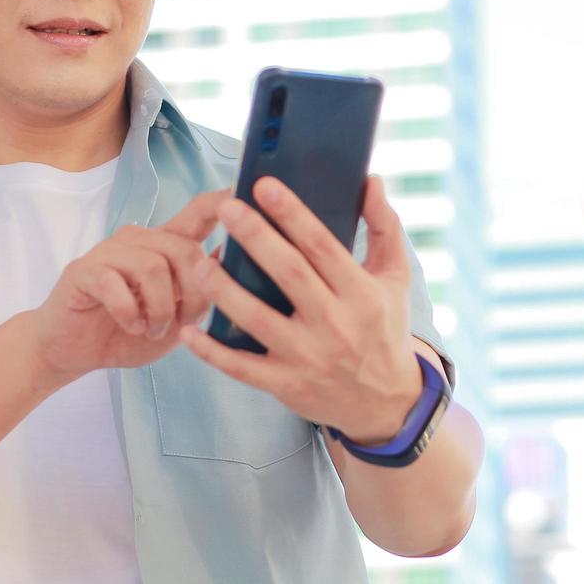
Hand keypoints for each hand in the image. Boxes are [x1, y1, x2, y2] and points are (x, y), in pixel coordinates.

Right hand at [28, 187, 231, 377]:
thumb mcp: (178, 316)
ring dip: (161, 309)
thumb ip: (203, 290)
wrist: (74, 352)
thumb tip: (233, 257)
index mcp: (166, 246)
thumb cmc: (128, 332)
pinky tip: (131, 325)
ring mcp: (109, 252)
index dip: (223, 201)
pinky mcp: (84, 270)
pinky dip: (130, 313)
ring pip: (154, 267)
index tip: (246, 192)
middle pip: (184, 250)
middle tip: (181, 324)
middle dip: (193, 294)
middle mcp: (139, 240)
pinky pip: (117, 284)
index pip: (199, 212)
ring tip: (153, 328)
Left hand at [178, 174, 423, 443]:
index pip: (323, 245)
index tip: (264, 186)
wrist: (385, 402)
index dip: (293, 213)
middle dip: (256, 238)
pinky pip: (242, 368)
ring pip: (258, 319)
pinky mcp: (287, 384)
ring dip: (225, 290)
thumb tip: (371, 181)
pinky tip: (189, 331)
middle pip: (289, 274)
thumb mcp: (394, 278)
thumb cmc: (384, 328)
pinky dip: (212, 352)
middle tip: (227, 209)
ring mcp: (308, 357)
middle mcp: (335, 324)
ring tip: (201, 262)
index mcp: (361, 293)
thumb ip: (384, 227)